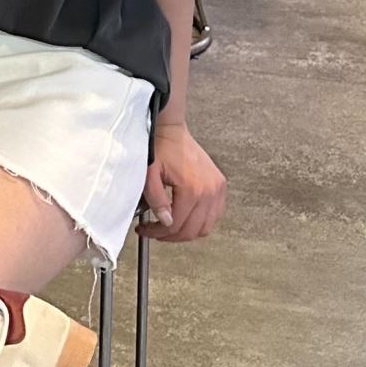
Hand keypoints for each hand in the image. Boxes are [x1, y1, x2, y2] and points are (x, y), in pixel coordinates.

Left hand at [138, 122, 226, 243]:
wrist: (172, 131)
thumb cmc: (160, 148)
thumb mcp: (150, 176)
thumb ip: (157, 201)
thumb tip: (165, 222)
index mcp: (192, 188)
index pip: (176, 225)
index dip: (157, 232)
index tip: (145, 230)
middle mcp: (209, 190)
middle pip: (191, 230)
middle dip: (171, 236)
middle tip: (155, 232)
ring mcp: (217, 188)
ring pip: (205, 227)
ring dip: (187, 232)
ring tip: (170, 227)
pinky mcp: (220, 185)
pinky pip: (215, 215)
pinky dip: (202, 222)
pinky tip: (187, 218)